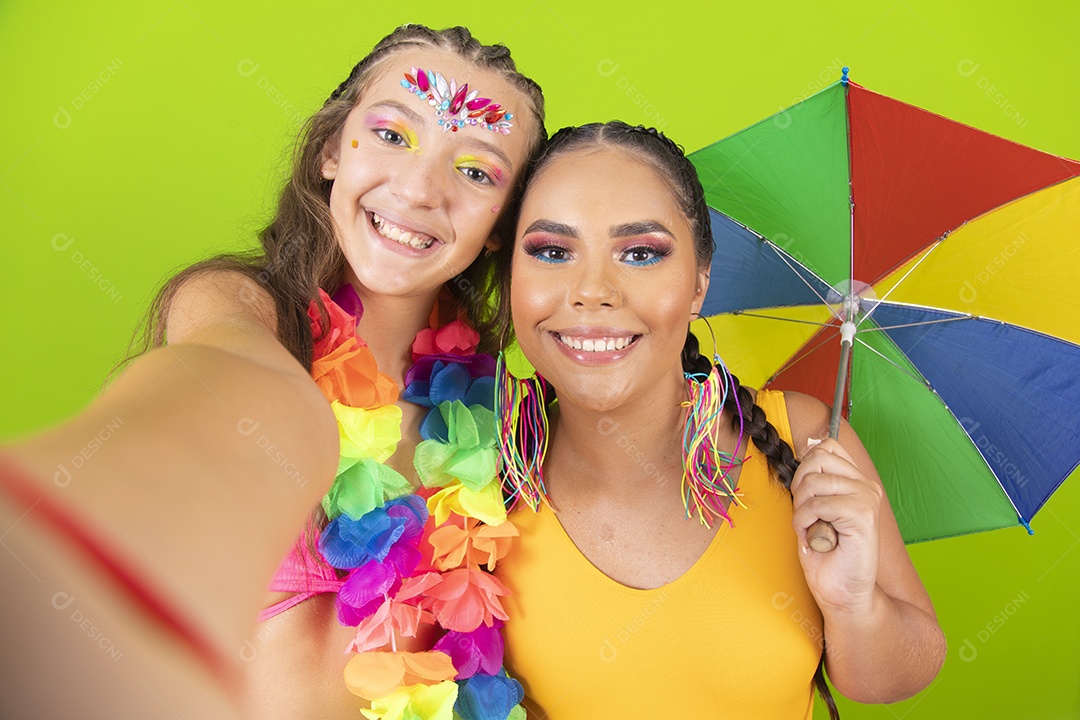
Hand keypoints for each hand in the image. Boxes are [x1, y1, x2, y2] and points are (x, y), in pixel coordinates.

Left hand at [790, 437, 882, 614]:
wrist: (843, 593)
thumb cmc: (826, 554)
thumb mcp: (815, 508)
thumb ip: (814, 480)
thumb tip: (809, 445)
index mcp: (857, 481)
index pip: (827, 447)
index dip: (805, 466)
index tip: (804, 494)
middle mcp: (866, 486)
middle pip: (817, 458)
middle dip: (800, 486)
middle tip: (805, 514)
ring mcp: (867, 499)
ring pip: (814, 481)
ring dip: (801, 508)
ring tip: (811, 529)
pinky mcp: (863, 515)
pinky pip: (818, 504)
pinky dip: (804, 521)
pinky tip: (814, 538)